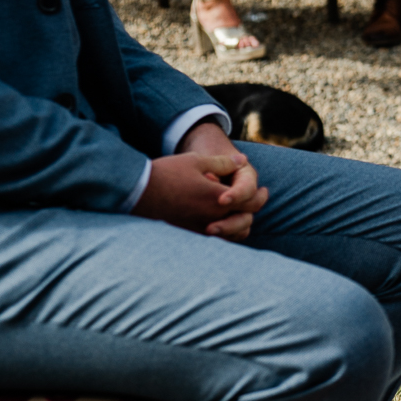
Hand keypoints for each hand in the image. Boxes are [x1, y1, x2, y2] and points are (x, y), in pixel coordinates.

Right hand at [134, 126, 267, 240]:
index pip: (249, 202)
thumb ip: (223, 163)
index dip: (259, 196)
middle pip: (244, 221)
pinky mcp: (188, 234)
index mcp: (216, 199)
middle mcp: (210, 218)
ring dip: (241, 225)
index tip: (264, 191)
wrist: (137, 191)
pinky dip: (226, 233)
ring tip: (245, 214)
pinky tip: (224, 222)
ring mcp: (199, 229)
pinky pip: (216, 240)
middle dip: (253, 210)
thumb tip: (243, 160)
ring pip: (231, 235)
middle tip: (260, 199)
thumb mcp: (196, 161)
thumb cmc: (167, 173)